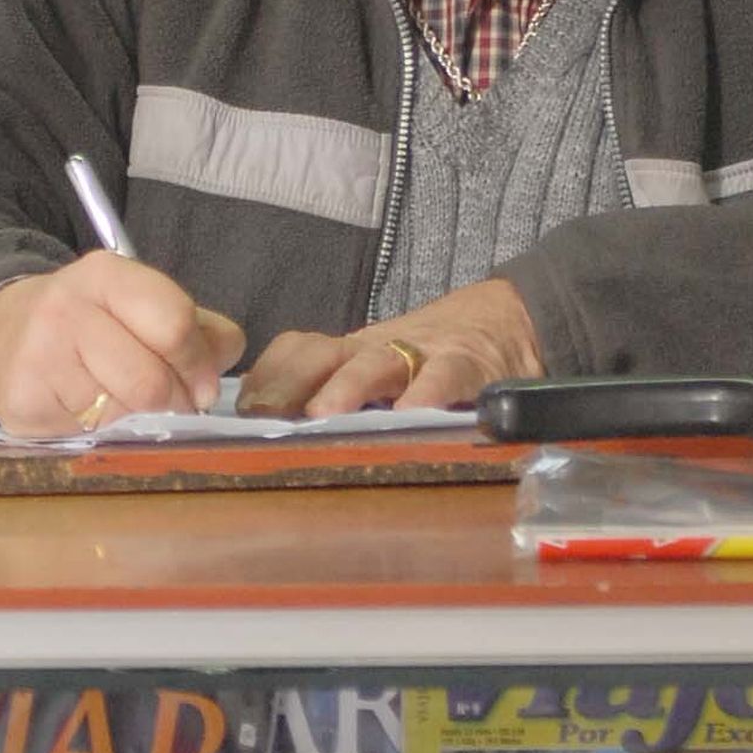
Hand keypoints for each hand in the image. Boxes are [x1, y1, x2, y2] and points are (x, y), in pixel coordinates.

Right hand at [0, 253, 245, 436]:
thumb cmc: (86, 322)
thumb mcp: (137, 304)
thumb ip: (194, 326)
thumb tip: (226, 354)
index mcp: (104, 274)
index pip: (173, 322)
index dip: (199, 363)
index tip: (205, 385)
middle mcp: (65, 308)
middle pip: (151, 380)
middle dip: (176, 403)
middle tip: (177, 407)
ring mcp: (38, 356)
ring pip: (123, 413)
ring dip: (140, 420)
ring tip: (129, 407)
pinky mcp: (21, 403)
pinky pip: (89, 434)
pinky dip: (103, 432)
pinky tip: (89, 412)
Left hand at [236, 276, 542, 417]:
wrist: (512, 319)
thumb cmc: (435, 357)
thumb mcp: (382, 368)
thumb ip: (340, 392)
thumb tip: (274, 434)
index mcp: (352, 350)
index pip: (298, 351)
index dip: (268, 377)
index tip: (241, 412)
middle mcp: (378, 348)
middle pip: (323, 354)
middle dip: (290, 383)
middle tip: (263, 418)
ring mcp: (422, 354)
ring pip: (376, 363)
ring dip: (346, 387)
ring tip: (324, 416)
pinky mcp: (468, 365)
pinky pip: (444, 377)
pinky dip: (427, 396)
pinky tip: (411, 419)